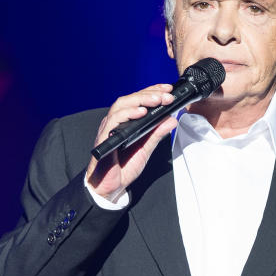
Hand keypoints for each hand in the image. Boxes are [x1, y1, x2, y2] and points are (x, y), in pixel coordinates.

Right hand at [86, 84, 177, 199]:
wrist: (110, 186)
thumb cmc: (124, 167)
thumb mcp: (146, 148)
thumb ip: (157, 133)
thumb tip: (172, 119)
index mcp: (125, 122)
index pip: (138, 100)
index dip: (152, 91)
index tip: (168, 89)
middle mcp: (116, 121)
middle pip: (130, 99)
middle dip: (150, 94)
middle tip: (166, 95)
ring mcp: (109, 127)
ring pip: (121, 105)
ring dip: (140, 100)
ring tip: (157, 100)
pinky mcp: (104, 137)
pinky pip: (114, 120)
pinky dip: (128, 114)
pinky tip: (141, 113)